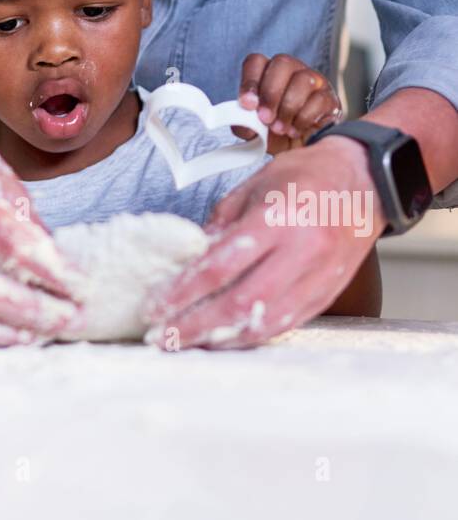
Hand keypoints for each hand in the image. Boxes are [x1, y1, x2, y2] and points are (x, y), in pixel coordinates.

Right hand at [0, 104, 86, 345]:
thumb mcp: (2, 174)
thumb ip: (28, 219)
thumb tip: (59, 263)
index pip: (18, 244)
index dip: (55, 272)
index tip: (83, 286)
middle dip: (36, 311)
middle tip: (70, 319)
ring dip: (6, 330)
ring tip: (40, 335)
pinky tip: (3, 332)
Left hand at [143, 136, 384, 349]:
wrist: (365, 181)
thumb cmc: (304, 177)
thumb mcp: (252, 187)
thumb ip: (220, 225)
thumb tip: (187, 261)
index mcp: (277, 218)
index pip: (220, 265)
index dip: (182, 291)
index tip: (155, 306)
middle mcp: (300, 252)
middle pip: (239, 303)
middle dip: (194, 325)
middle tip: (162, 336)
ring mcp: (318, 278)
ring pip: (264, 323)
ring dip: (221, 339)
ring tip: (187, 343)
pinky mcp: (327, 294)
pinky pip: (285, 325)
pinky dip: (251, 336)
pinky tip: (225, 338)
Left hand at [232, 52, 341, 154]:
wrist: (300, 152)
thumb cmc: (275, 134)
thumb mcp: (254, 130)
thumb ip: (244, 121)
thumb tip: (243, 117)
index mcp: (268, 72)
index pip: (257, 61)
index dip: (250, 80)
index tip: (247, 104)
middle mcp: (292, 71)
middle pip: (282, 63)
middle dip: (271, 93)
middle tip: (265, 119)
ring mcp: (314, 81)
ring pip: (303, 79)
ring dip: (288, 108)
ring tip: (281, 129)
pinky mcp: (330, 98)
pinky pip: (319, 99)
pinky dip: (304, 118)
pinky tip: (296, 130)